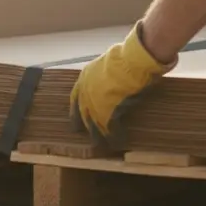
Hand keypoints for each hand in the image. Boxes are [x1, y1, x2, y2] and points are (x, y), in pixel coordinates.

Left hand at [69, 23, 175, 148]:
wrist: (131, 63)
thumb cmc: (124, 59)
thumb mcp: (106, 65)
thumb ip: (103, 76)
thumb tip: (108, 82)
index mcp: (84, 79)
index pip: (75, 99)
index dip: (77, 110)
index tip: (77, 119)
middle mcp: (85, 94)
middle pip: (82, 115)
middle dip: (85, 127)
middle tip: (89, 137)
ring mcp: (95, 105)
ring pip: (94, 126)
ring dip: (100, 136)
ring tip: (105, 145)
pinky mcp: (107, 114)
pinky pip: (110, 130)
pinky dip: (115, 137)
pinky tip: (119, 143)